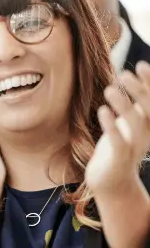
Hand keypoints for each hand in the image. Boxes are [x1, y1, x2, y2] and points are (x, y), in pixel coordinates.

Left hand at [86, 62, 149, 195]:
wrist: (112, 181)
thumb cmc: (118, 147)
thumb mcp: (128, 123)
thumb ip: (133, 104)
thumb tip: (134, 76)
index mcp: (149, 124)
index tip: (141, 66)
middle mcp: (146, 134)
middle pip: (149, 108)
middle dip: (139, 90)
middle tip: (123, 74)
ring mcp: (135, 146)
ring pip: (134, 122)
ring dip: (123, 104)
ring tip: (110, 89)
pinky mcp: (120, 158)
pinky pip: (119, 140)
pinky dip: (111, 125)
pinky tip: (103, 110)